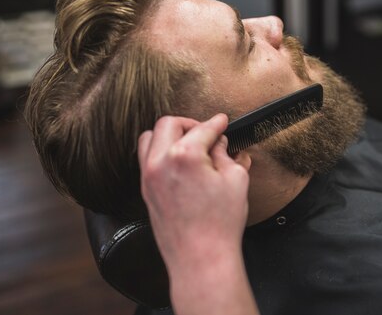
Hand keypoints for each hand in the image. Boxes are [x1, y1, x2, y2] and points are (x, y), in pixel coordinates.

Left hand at [138, 113, 250, 266]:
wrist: (200, 258)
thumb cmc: (220, 224)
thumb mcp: (236, 180)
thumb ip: (227, 155)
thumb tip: (220, 145)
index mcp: (184, 155)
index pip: (203, 128)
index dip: (217, 123)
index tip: (222, 122)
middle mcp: (160, 162)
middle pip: (169, 124)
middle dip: (190, 123)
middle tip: (206, 133)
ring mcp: (148, 177)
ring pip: (149, 138)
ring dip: (168, 135)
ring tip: (188, 144)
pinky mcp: (145, 191)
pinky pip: (145, 159)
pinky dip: (158, 152)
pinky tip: (176, 161)